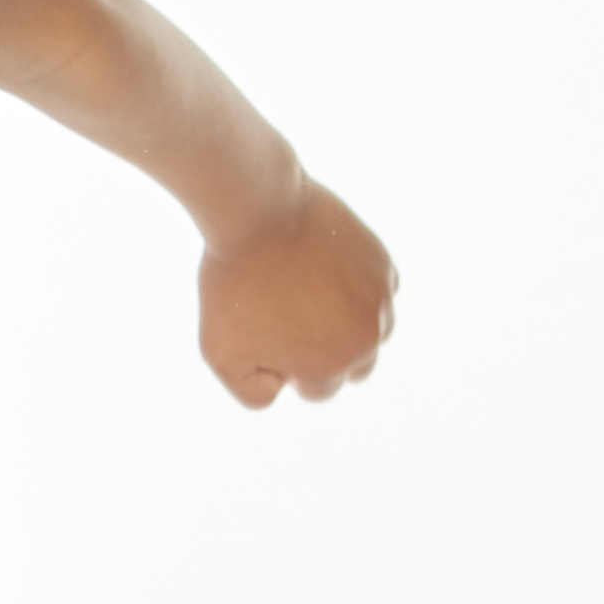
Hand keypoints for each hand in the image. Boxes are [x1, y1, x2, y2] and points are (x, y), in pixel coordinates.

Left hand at [197, 178, 395, 409]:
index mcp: (332, 365)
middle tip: (286, 313)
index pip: (318, 390)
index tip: (264, 330)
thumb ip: (253, 393)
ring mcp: (381, 299)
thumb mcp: (220, 354)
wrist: (259, 210)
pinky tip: (320, 268)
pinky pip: (376, 293)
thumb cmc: (233, 283)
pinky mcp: (383, 264)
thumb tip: (286, 388)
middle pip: (354, 366)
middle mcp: (368, 337)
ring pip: (371, 330)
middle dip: (324, 350)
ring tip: (305, 291)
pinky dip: (355, 288)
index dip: (286, 365)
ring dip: (346, 322)